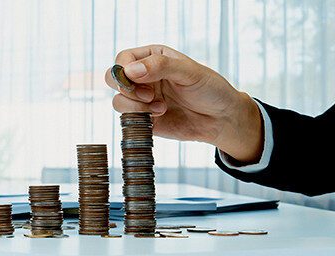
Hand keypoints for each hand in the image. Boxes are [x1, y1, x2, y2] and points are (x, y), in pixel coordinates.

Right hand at [106, 44, 262, 162]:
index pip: (124, 59)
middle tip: (148, 95)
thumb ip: (160, 67)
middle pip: (113, 79)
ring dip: (136, 107)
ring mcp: (141, 99)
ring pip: (118, 101)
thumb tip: (130, 70)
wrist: (221, 119)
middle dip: (126, 89)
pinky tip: (159, 117)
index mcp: (153, 58)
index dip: (125, 70)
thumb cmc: (210, 89)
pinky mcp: (143, 118)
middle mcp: (143, 77)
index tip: (140, 80)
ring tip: (160, 108)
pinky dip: (139, 119)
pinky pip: (127, 119)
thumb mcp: (190, 72)